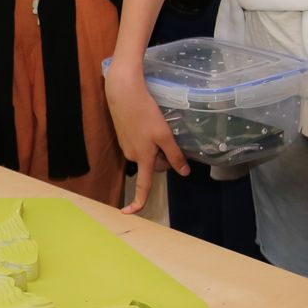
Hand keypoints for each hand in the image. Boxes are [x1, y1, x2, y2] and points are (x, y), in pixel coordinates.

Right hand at [103, 61, 188, 216]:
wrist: (123, 93)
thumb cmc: (145, 113)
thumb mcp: (164, 134)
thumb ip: (174, 155)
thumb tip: (183, 173)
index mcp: (143, 158)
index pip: (143, 186)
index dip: (138, 202)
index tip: (128, 214)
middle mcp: (132, 155)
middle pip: (153, 166)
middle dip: (162, 158)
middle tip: (168, 138)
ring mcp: (126, 145)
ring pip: (147, 154)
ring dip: (155, 147)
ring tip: (156, 126)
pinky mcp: (123, 135)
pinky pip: (139, 145)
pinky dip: (146, 139)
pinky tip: (147, 122)